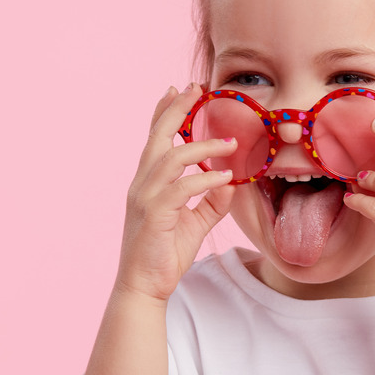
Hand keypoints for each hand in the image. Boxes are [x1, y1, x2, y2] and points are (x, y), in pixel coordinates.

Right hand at [115, 84, 236, 301]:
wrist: (144, 286)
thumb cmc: (165, 254)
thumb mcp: (195, 222)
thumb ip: (212, 200)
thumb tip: (231, 180)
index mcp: (148, 182)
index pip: (154, 139)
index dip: (164, 112)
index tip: (179, 89)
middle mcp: (142, 184)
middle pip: (157, 137)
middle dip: (175, 110)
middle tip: (195, 89)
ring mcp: (145, 198)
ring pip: (171, 158)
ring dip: (203, 147)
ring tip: (230, 142)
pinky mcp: (154, 215)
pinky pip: (181, 188)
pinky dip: (204, 179)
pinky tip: (224, 177)